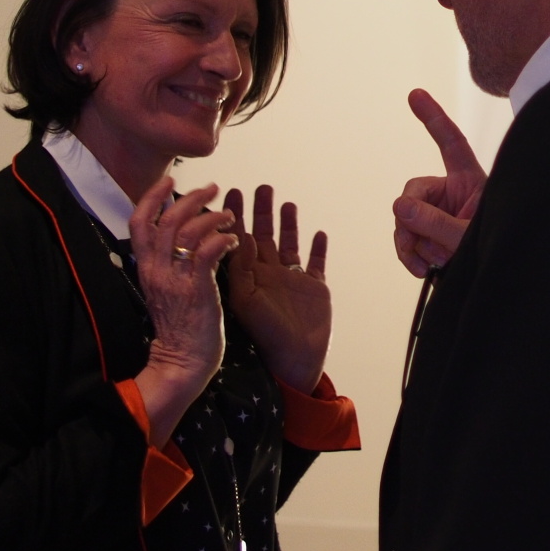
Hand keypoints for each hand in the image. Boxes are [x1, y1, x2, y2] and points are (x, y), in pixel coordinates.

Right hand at [130, 178, 238, 445]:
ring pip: (187, 231)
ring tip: (230, 216)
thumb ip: (167, 262)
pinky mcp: (196, 290)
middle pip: (165, 220)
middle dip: (190, 198)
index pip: (139, 223)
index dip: (153, 197)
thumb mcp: (165, 288)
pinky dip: (222, 239)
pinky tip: (235, 240)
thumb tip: (178, 235)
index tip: (171, 181)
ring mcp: (175, 279)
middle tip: (213, 189)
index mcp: (146, 268)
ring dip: (212, 216)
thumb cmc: (180, 325)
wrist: (182, 363)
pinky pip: (207, 252)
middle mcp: (156, 270)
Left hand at [224, 185, 330, 393]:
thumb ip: (241, 269)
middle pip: (264, 236)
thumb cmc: (265, 336)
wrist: (295, 363)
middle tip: (260, 187)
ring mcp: (294, 281)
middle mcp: (270, 275)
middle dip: (261, 211)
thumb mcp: (246, 300)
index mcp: (250, 276)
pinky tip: (319, 232)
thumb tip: (237, 236)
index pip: (240, 238)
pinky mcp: (316, 288)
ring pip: (289, 244)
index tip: (230, 191)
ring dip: (288, 223)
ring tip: (285, 202)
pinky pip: (317, 262)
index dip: (235, 215)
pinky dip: (319, 247)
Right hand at [392, 89, 485, 277]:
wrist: (505, 279)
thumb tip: (398, 206)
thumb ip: (435, 222)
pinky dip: (409, 255)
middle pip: (413, 192)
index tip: (415, 94)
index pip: (450, 143)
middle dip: (411, 220)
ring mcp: (439, 215)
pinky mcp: (430, 237)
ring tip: (434, 264)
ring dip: (413, 244)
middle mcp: (451, 193)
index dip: (433, 118)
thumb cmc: (501, 250)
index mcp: (469, 181)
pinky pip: (407, 240)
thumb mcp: (468, 237)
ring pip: (405, 219)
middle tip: (419, 247)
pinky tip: (422, 270)